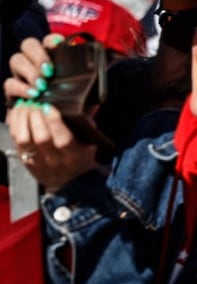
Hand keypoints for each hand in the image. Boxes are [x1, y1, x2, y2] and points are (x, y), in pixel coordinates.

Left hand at [7, 38, 97, 192]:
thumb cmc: (80, 157)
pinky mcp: (25, 160)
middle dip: (36, 116)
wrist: (68, 181)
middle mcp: (55, 160)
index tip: (49, 106)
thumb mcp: (89, 142)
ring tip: (26, 105)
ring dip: (23, 119)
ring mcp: (38, 161)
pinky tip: (19, 113)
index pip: (63, 139)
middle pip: (42, 137)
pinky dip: (15, 125)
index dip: (55, 122)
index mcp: (74, 155)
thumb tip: (93, 101)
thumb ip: (88, 122)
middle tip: (35, 102)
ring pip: (25, 139)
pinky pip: (16, 142)